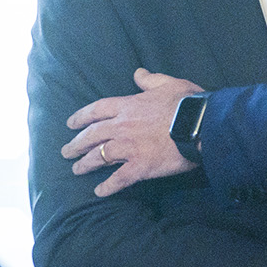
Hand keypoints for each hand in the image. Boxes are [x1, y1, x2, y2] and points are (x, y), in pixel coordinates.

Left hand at [64, 69, 202, 195]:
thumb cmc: (186, 103)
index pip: (96, 110)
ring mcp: (129, 148)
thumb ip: (149, 80)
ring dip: (85, 164)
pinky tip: (98, 192)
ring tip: (76, 170)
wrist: (200, 125)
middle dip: (76, 143)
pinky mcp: (140, 167)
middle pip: (92, 135)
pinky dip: (107, 186)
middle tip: (66, 151)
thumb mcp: (168, 83)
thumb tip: (138, 74)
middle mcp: (122, 126)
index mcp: (128, 106)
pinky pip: (118, 179)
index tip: (71, 124)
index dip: (81, 117)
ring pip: (99, 156)